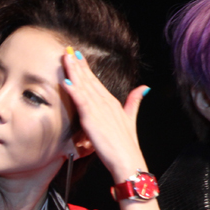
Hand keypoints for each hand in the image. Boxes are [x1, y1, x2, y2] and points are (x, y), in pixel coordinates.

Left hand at [61, 47, 149, 182]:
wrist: (127, 159)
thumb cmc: (125, 144)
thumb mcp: (130, 119)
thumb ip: (135, 102)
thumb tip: (144, 88)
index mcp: (112, 102)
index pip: (96, 81)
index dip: (86, 68)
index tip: (78, 56)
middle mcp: (105, 102)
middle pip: (89, 80)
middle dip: (78, 65)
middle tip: (68, 50)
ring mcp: (99, 110)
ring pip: (84, 86)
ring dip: (74, 71)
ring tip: (65, 58)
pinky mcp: (92, 119)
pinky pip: (81, 101)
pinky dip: (74, 91)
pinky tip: (66, 82)